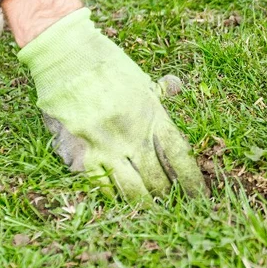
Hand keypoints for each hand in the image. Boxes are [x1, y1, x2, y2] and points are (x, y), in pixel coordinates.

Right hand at [18, 8, 206, 203]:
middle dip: (169, 196)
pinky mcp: (80, 151)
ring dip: (144, 202)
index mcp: (153, 116)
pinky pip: (100, 184)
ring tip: (154, 211)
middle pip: (158, 177)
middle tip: (177, 207)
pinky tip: (121, 202)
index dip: (192, 180)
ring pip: (131, 188)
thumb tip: (177, 88)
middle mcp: (133, 134)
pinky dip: (112, 196)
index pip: (179, 156)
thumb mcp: (140, 78)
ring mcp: (106, 145)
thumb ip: (162, 90)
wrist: (66, 56)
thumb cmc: (106, 66)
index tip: (201, 196)